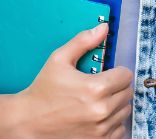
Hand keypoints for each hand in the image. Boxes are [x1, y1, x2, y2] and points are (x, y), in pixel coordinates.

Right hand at [14, 23, 132, 137]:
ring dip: (115, 104)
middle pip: (127, 92)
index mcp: (96, 89)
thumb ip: (83, 42)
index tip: (106, 74)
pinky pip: (120, 129)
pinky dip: (112, 122)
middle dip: (117, 86)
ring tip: (97, 101)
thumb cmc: (43, 90)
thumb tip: (103, 28)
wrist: (28, 122)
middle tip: (100, 86)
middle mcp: (102, 111)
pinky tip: (97, 116)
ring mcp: (101, 129)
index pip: (126, 75)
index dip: (117, 72)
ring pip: (125, 110)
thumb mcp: (59, 60)